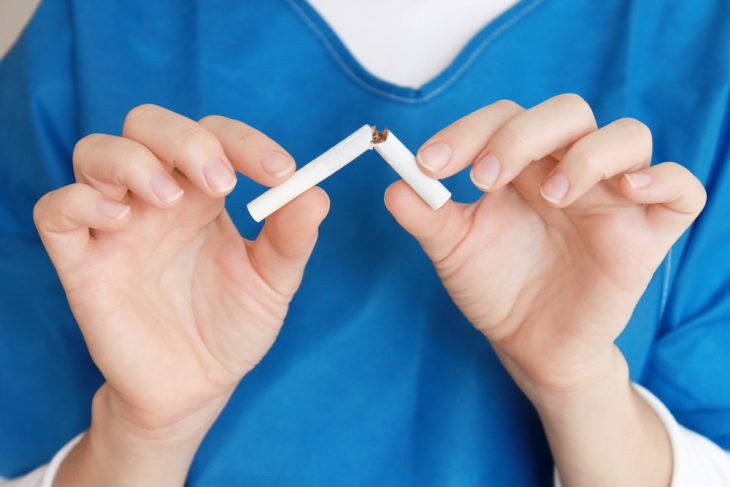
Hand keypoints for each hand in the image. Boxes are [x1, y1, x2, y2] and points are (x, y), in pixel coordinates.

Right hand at [34, 104, 328, 484]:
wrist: (196, 384)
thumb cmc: (232, 325)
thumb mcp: (272, 282)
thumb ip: (291, 238)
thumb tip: (316, 193)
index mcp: (205, 194)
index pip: (214, 136)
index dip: (245, 142)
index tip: (280, 172)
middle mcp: (158, 198)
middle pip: (149, 124)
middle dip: (184, 140)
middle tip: (221, 184)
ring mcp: (116, 225)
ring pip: (96, 152)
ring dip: (133, 161)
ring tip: (170, 199)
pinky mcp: (81, 261)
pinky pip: (55, 210)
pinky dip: (79, 201)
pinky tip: (119, 220)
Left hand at [385, 94, 705, 400]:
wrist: (531, 345)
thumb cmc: (496, 288)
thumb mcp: (454, 251)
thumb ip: (426, 217)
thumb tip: (393, 186)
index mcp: (521, 165)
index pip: (505, 117)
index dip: (468, 130)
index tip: (428, 164)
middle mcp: (568, 169)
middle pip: (565, 113)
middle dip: (522, 137)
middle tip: (484, 179)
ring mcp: (612, 197)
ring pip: (626, 136)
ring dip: (587, 156)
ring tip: (553, 197)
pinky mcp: (648, 232)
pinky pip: (680, 188)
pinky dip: (662, 179)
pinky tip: (627, 191)